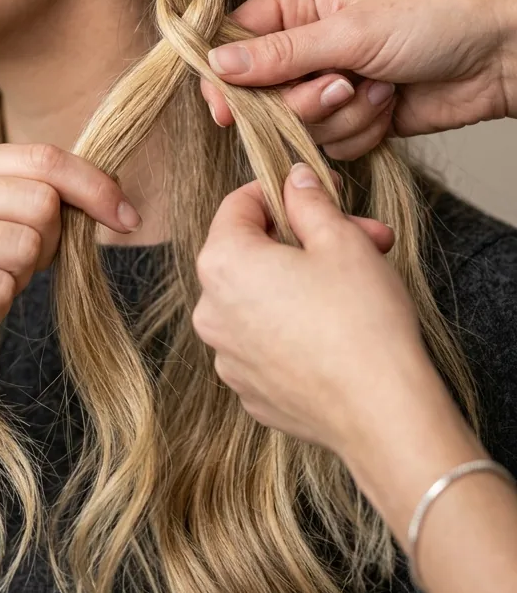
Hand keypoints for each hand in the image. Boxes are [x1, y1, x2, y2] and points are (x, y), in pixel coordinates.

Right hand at [0, 142, 140, 461]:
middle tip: (4, 273)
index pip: (43, 157)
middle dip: (46, 249)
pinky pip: (0, 291)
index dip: (96, 186)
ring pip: (27, 249)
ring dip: (14, 285)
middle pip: (44, 204)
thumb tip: (103, 198)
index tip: (128, 218)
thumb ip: (17, 204)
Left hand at [191, 160, 437, 455]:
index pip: (238, 205)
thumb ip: (308, 200)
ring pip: (260, 298)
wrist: (382, 412)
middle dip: (307, 239)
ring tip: (359, 285)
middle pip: (253, 253)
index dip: (282, 191)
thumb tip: (293, 180)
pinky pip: (265, 341)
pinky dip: (294, 326)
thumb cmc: (361, 320)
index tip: (318, 191)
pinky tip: (339, 330)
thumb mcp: (340, 240)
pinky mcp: (250, 390)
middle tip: (362, 236)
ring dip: (304, 281)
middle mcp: (211, 311)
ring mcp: (227, 356)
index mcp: (223, 264)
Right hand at [199, 0, 516, 158]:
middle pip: (263, 92)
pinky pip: (331, 142)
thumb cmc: (434, 19)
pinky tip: (391, 106)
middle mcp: (308, 38)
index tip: (227, 111)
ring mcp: (331, 78)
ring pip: (298, 123)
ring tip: (380, 89)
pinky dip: (362, 132)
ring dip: (341, 117)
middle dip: (303, 101)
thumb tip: (217, 65)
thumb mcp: (352, 31)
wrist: (499, 58)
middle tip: (342, 86)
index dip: (228, 77)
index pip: (236, 39)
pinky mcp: (355, 113)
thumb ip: (281, 55)